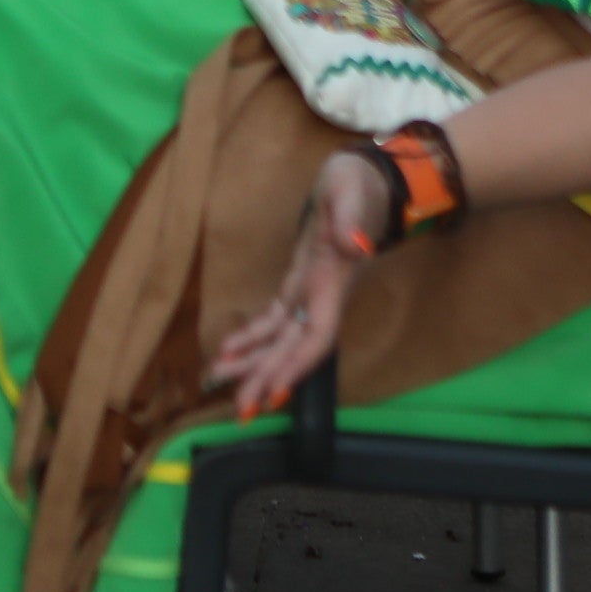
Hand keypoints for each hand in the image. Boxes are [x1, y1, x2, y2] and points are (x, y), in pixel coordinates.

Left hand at [209, 150, 379, 416]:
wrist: (368, 179)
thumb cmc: (359, 185)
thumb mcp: (353, 192)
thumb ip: (352, 219)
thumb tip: (355, 245)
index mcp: (333, 283)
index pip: (317, 336)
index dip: (296, 366)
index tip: (275, 394)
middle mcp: (322, 297)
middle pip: (295, 349)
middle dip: (269, 379)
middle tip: (241, 412)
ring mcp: (311, 293)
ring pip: (282, 338)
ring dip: (255, 363)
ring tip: (222, 384)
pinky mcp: (300, 283)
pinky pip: (275, 319)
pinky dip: (252, 336)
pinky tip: (229, 351)